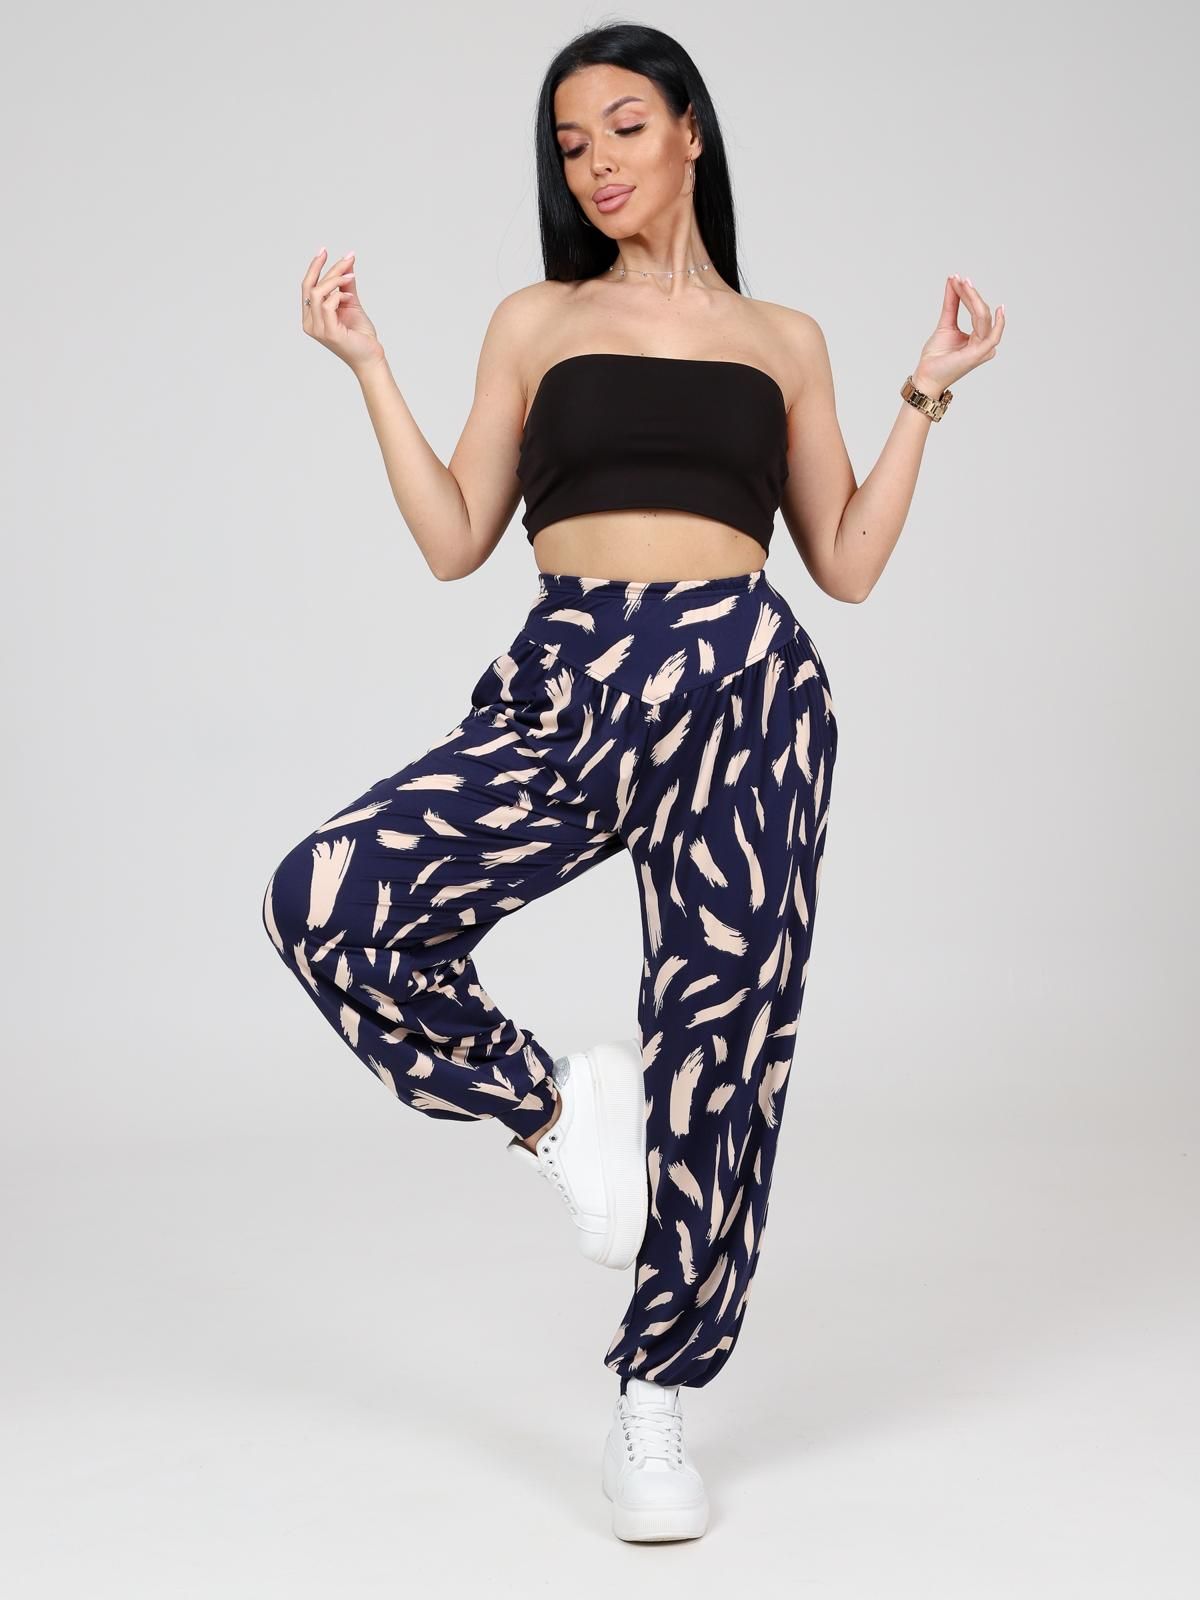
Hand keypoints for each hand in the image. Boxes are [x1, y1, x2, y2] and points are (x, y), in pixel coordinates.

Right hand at [300, 248, 384, 374]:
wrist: (371, 357)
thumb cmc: (361, 335)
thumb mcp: (351, 303)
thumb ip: (346, 285)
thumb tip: (347, 262)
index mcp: (311, 316)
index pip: (307, 287)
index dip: (314, 268)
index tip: (323, 251)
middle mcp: (310, 323)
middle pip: (311, 287)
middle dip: (326, 268)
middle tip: (345, 258)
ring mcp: (318, 329)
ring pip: (318, 292)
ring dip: (336, 280)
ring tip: (351, 277)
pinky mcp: (329, 332)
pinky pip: (328, 304)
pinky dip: (339, 295)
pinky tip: (350, 297)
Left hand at [912, 275, 1004, 395]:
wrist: (926, 375)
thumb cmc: (935, 356)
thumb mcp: (945, 323)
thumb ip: (952, 303)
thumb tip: (954, 281)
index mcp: (978, 338)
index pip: (977, 311)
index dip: (969, 294)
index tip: (958, 279)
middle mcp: (984, 343)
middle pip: (982, 311)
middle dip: (970, 294)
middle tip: (959, 280)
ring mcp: (983, 349)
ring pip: (984, 317)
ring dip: (974, 299)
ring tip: (964, 285)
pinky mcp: (979, 353)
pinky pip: (990, 332)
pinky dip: (993, 319)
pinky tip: (997, 308)